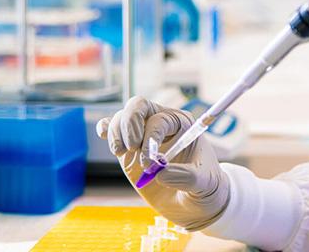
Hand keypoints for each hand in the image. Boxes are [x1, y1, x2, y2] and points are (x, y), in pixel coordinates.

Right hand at [97, 96, 229, 230]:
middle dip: (130, 123)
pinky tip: (104, 136)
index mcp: (183, 125)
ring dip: (117, 132)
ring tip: (122, 153)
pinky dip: (106, 129)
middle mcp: (162, 124)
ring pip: (122, 117)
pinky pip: (112, 129)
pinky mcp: (129, 148)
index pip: (160, 120)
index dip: (151, 138)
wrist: (194, 202)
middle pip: (139, 106)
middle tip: (131, 148)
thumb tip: (160, 172)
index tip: (151, 163)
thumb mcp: (203, 184)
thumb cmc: (204, 187)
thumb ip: (186, 177)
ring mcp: (143, 135)